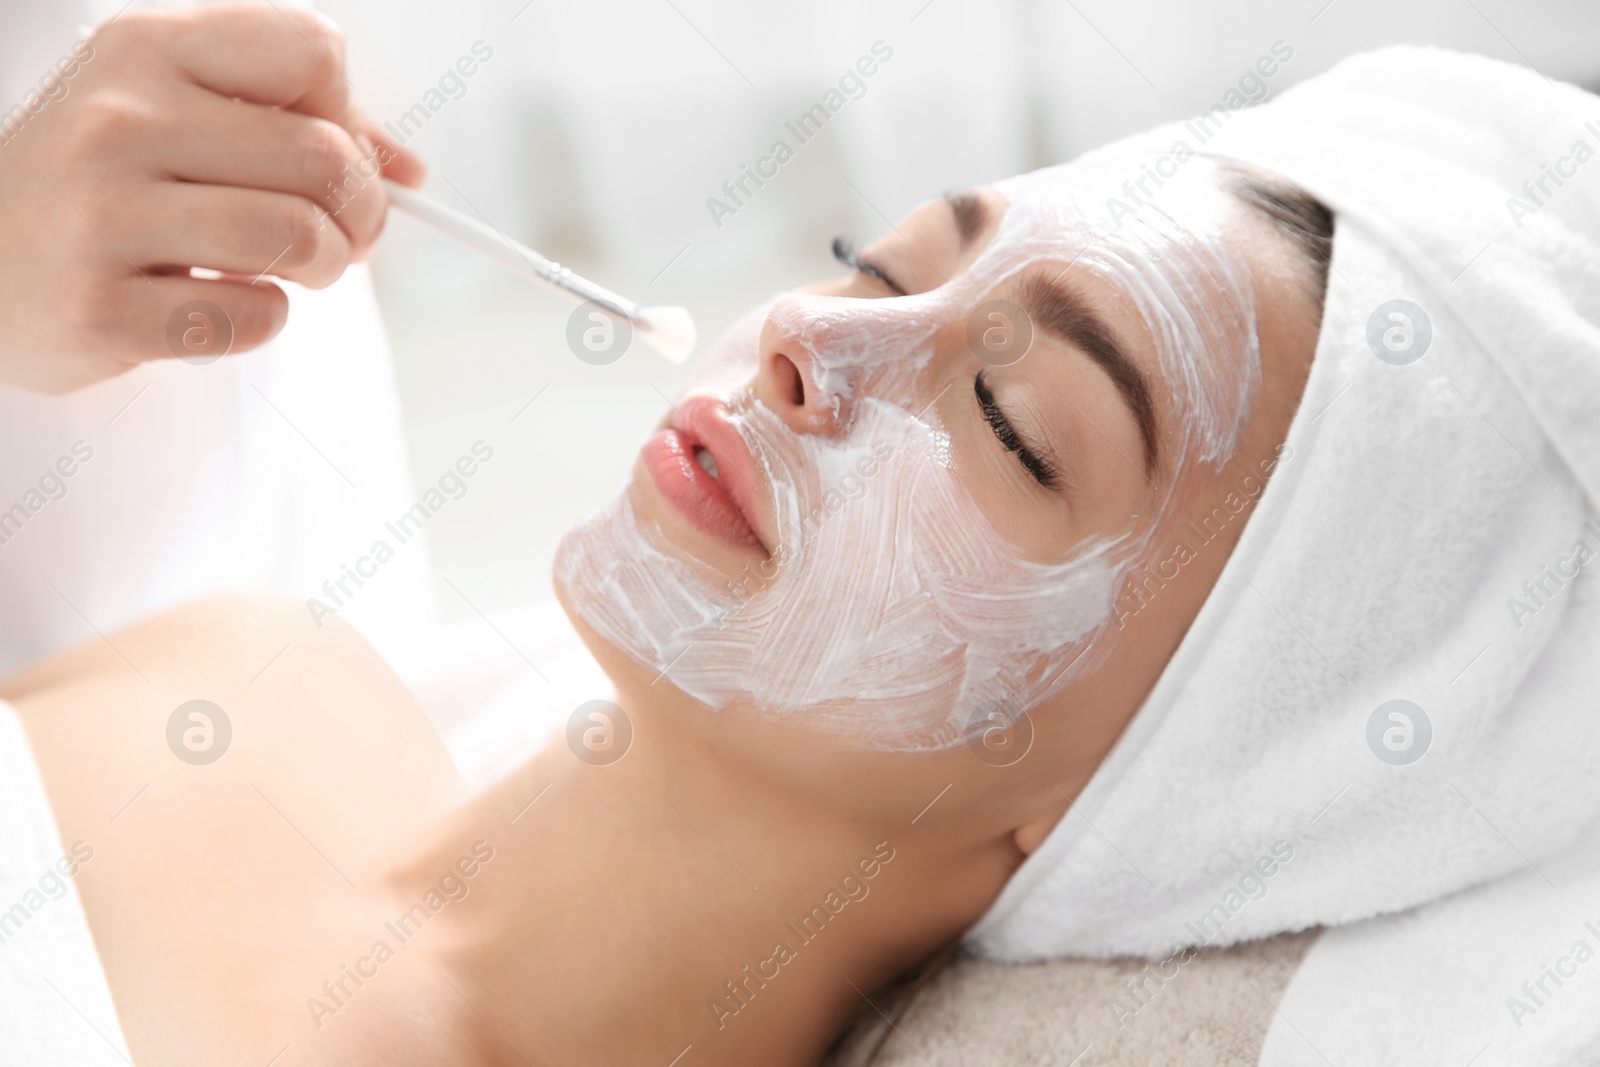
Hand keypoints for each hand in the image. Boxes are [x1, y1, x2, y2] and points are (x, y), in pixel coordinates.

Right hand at [0, 3, 426, 391]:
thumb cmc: (106, 188)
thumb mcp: (180, 118)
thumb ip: (299, 126)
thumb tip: (410, 170)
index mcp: (148, 50)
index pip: (312, 51)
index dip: (345, 113)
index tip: (325, 150)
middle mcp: (119, 119)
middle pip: (325, 157)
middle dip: (361, 212)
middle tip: (340, 237)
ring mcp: (102, 213)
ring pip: (299, 237)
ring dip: (324, 268)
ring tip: (293, 270)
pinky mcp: (100, 307)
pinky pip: (254, 316)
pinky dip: (266, 320)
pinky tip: (225, 305)